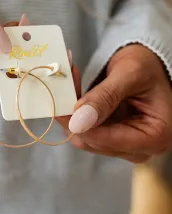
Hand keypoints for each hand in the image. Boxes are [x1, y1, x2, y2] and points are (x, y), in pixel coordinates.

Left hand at [58, 45, 171, 162]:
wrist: (149, 63)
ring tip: (70, 82)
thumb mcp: (130, 74)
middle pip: (92, 141)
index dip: (79, 124)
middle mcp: (140, 149)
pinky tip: (73, 91)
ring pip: (83, 136)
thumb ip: (105, 97)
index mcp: (154, 137)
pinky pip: (84, 130)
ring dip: (71, 111)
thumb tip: (79, 121)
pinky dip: (75, 111)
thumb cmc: (148, 65)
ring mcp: (124, 146)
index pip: (106, 140)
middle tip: (63, 84)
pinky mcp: (110, 138)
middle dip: (73, 114)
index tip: (60, 101)